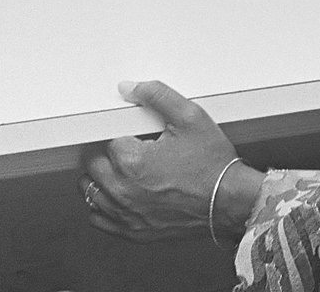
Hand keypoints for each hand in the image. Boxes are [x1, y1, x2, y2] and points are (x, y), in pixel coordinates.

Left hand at [80, 80, 263, 244]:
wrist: (229, 200)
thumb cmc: (212, 163)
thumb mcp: (190, 116)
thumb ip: (158, 96)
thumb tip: (130, 88)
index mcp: (132, 161)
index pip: (104, 140)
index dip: (120, 133)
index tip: (134, 134)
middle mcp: (123, 191)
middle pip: (93, 166)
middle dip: (107, 153)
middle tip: (129, 147)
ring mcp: (126, 214)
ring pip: (90, 193)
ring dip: (101, 178)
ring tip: (122, 168)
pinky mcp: (133, 231)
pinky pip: (99, 219)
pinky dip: (103, 205)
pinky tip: (118, 193)